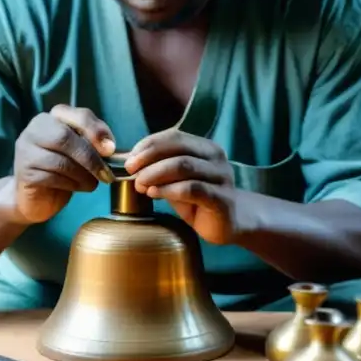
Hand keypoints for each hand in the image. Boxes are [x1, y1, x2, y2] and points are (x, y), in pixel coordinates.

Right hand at [12, 105, 115, 223]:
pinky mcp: (24, 173)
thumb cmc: (63, 170)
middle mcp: (35, 130)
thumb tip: (109, 147)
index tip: (111, 149)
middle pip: (65, 137)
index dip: (96, 131)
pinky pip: (53, 178)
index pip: (78, 115)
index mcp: (53, 118)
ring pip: (60, 160)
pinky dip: (71, 185)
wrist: (37, 197)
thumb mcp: (81, 152)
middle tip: (106, 174)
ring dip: (83, 175)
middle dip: (90, 157)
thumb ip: (94, 143)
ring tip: (91, 183)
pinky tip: (76, 187)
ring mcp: (26, 151)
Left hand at [125, 129, 238, 244]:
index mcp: (205, 147)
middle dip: (149, 157)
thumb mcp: (177, 181)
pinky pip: (192, 189)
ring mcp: (221, 177)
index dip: (149, 144)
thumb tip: (130, 164)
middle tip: (131, 170)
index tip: (129, 158)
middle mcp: (216, 158)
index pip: (174, 136)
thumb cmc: (199, 199)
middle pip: (178, 148)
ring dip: (156, 173)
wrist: (230, 223)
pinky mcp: (222, 199)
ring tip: (139, 183)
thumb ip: (159, 169)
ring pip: (184, 166)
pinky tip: (154, 193)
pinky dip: (168, 189)